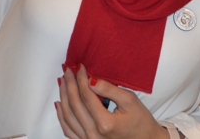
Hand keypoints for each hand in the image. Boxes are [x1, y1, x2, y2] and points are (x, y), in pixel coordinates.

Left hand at [55, 64, 169, 138]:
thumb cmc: (140, 121)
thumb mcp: (129, 100)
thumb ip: (109, 89)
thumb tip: (90, 79)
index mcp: (105, 123)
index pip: (86, 96)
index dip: (81, 79)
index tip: (80, 67)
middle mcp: (94, 134)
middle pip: (75, 105)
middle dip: (69, 85)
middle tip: (67, 71)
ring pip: (68, 117)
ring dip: (63, 97)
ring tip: (62, 82)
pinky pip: (68, 130)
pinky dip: (61, 116)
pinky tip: (59, 103)